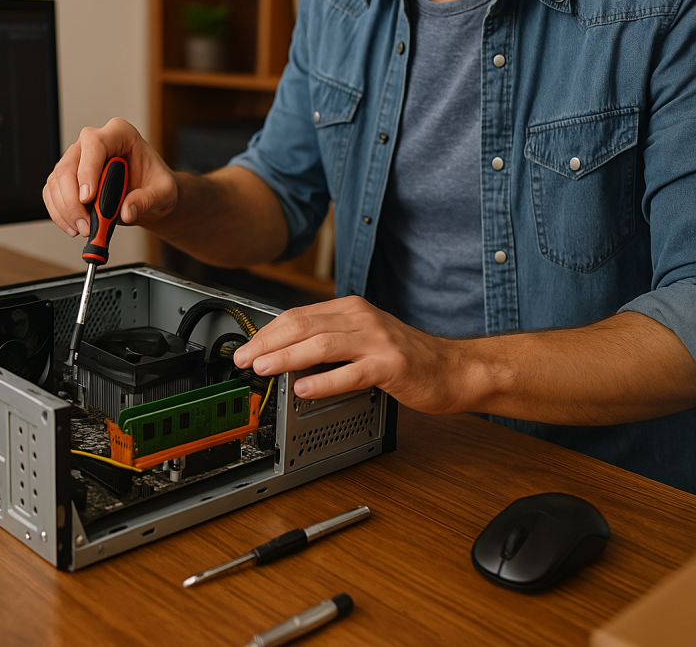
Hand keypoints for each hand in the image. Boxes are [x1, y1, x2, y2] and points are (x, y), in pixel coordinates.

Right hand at [42, 117, 177, 236]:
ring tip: (84, 229)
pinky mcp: (69, 177)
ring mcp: (78, 158)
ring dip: (65, 210)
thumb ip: (147, 200)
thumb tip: (126, 211)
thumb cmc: (156, 184)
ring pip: (57, 181)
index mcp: (119, 134)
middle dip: (73, 200)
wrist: (151, 194)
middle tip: (86, 225)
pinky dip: (59, 213)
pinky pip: (53, 193)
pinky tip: (72, 227)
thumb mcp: (164, 192)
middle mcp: (94, 142)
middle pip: (69, 165)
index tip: (88, 198)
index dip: (88, 170)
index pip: (95, 144)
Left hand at [233, 296, 466, 414]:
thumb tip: (285, 352)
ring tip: (263, 368)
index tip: (246, 347)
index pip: (298, 315)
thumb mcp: (363, 339)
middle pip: (304, 325)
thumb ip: (329, 340)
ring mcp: (378, 341)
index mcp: (351, 310)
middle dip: (268, 343)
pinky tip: (304, 388)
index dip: (267, 332)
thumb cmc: (407, 358)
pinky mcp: (392, 366)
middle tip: (243, 358)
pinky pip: (351, 373)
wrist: (454, 370)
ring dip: (287, 357)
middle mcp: (362, 319)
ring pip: (322, 344)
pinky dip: (325, 381)